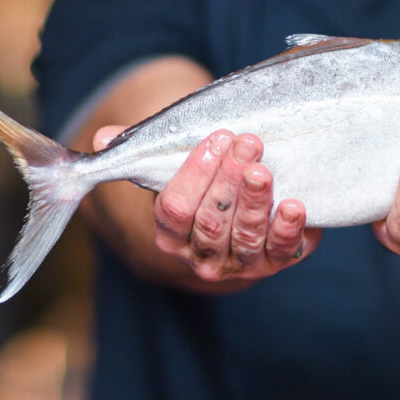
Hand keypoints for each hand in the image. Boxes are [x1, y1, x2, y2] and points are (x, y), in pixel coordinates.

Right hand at [93, 127, 320, 282]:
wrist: (234, 233)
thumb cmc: (201, 191)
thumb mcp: (171, 171)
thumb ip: (138, 151)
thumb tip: (104, 136)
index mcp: (171, 237)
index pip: (174, 210)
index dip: (194, 175)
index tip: (216, 139)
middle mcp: (203, 256)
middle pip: (211, 221)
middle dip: (228, 180)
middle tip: (247, 143)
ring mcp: (240, 263)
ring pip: (244, 236)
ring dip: (255, 202)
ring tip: (263, 170)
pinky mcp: (275, 261)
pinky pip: (281, 251)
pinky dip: (288, 229)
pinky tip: (295, 205)